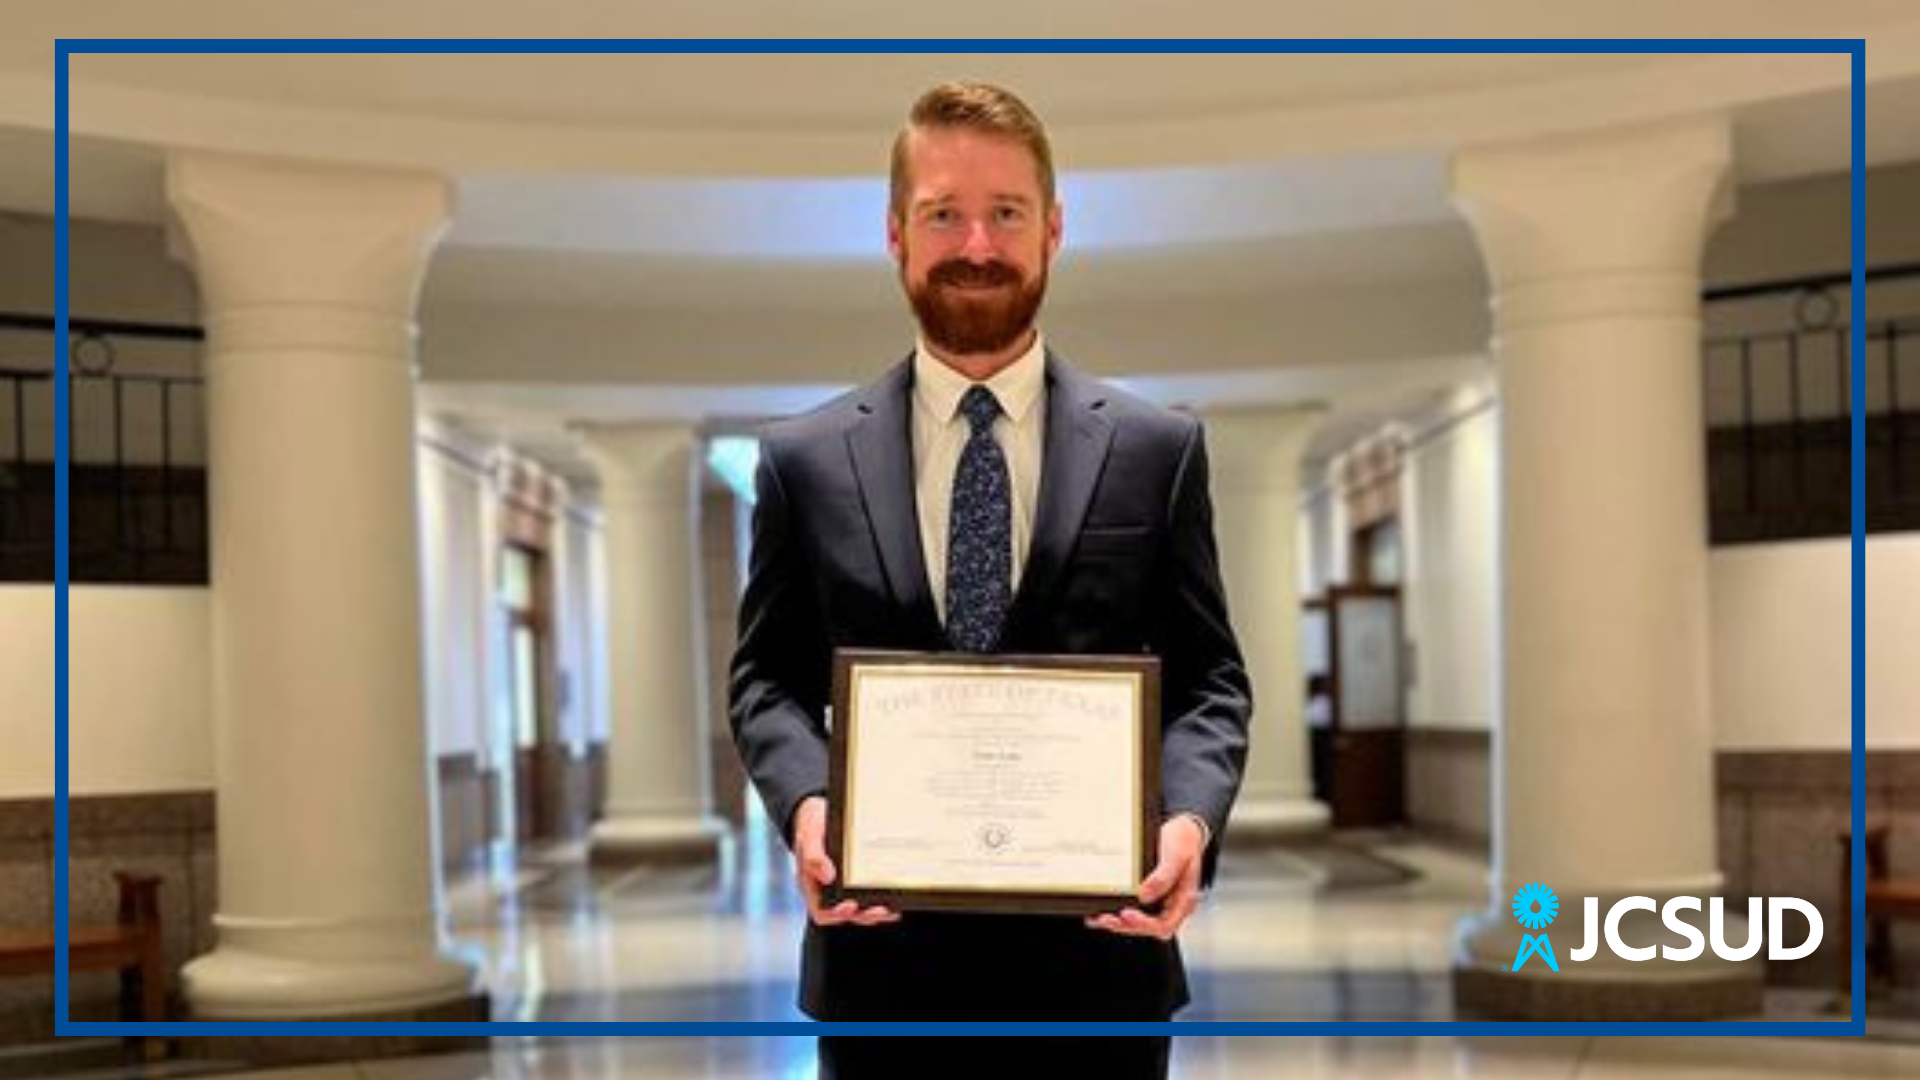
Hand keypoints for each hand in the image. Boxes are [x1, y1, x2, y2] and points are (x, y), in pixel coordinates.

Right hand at [791, 796, 900, 927]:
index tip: (850, 905)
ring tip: (890, 909)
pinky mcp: (857, 878)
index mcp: (813, 886)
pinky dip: (882, 897)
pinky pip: (869, 892)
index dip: (836, 914)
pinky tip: (894, 896)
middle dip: (864, 915)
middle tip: (880, 910)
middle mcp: (829, 890)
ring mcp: (844, 885)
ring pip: (860, 908)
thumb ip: (814, 856)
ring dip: (875, 912)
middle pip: (847, 913)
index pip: (822, 911)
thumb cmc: (810, 825)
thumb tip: (828, 876)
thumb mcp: (808, 837)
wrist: (819, 812)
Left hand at [1084, 815, 1205, 940]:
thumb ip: (1163, 877)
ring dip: (1119, 922)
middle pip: (1149, 927)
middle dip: (1126, 925)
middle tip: (1106, 918)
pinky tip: (1102, 909)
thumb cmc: (1185, 841)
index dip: (1144, 924)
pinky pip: (1134, 907)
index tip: (1127, 914)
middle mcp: (1171, 905)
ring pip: (1139, 921)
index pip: (1165, 925)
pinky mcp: (1149, 894)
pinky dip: (1118, 911)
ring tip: (1099, 917)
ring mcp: (1160, 901)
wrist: (1185, 829)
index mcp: (1184, 900)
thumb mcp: (1177, 855)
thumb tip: (1144, 896)